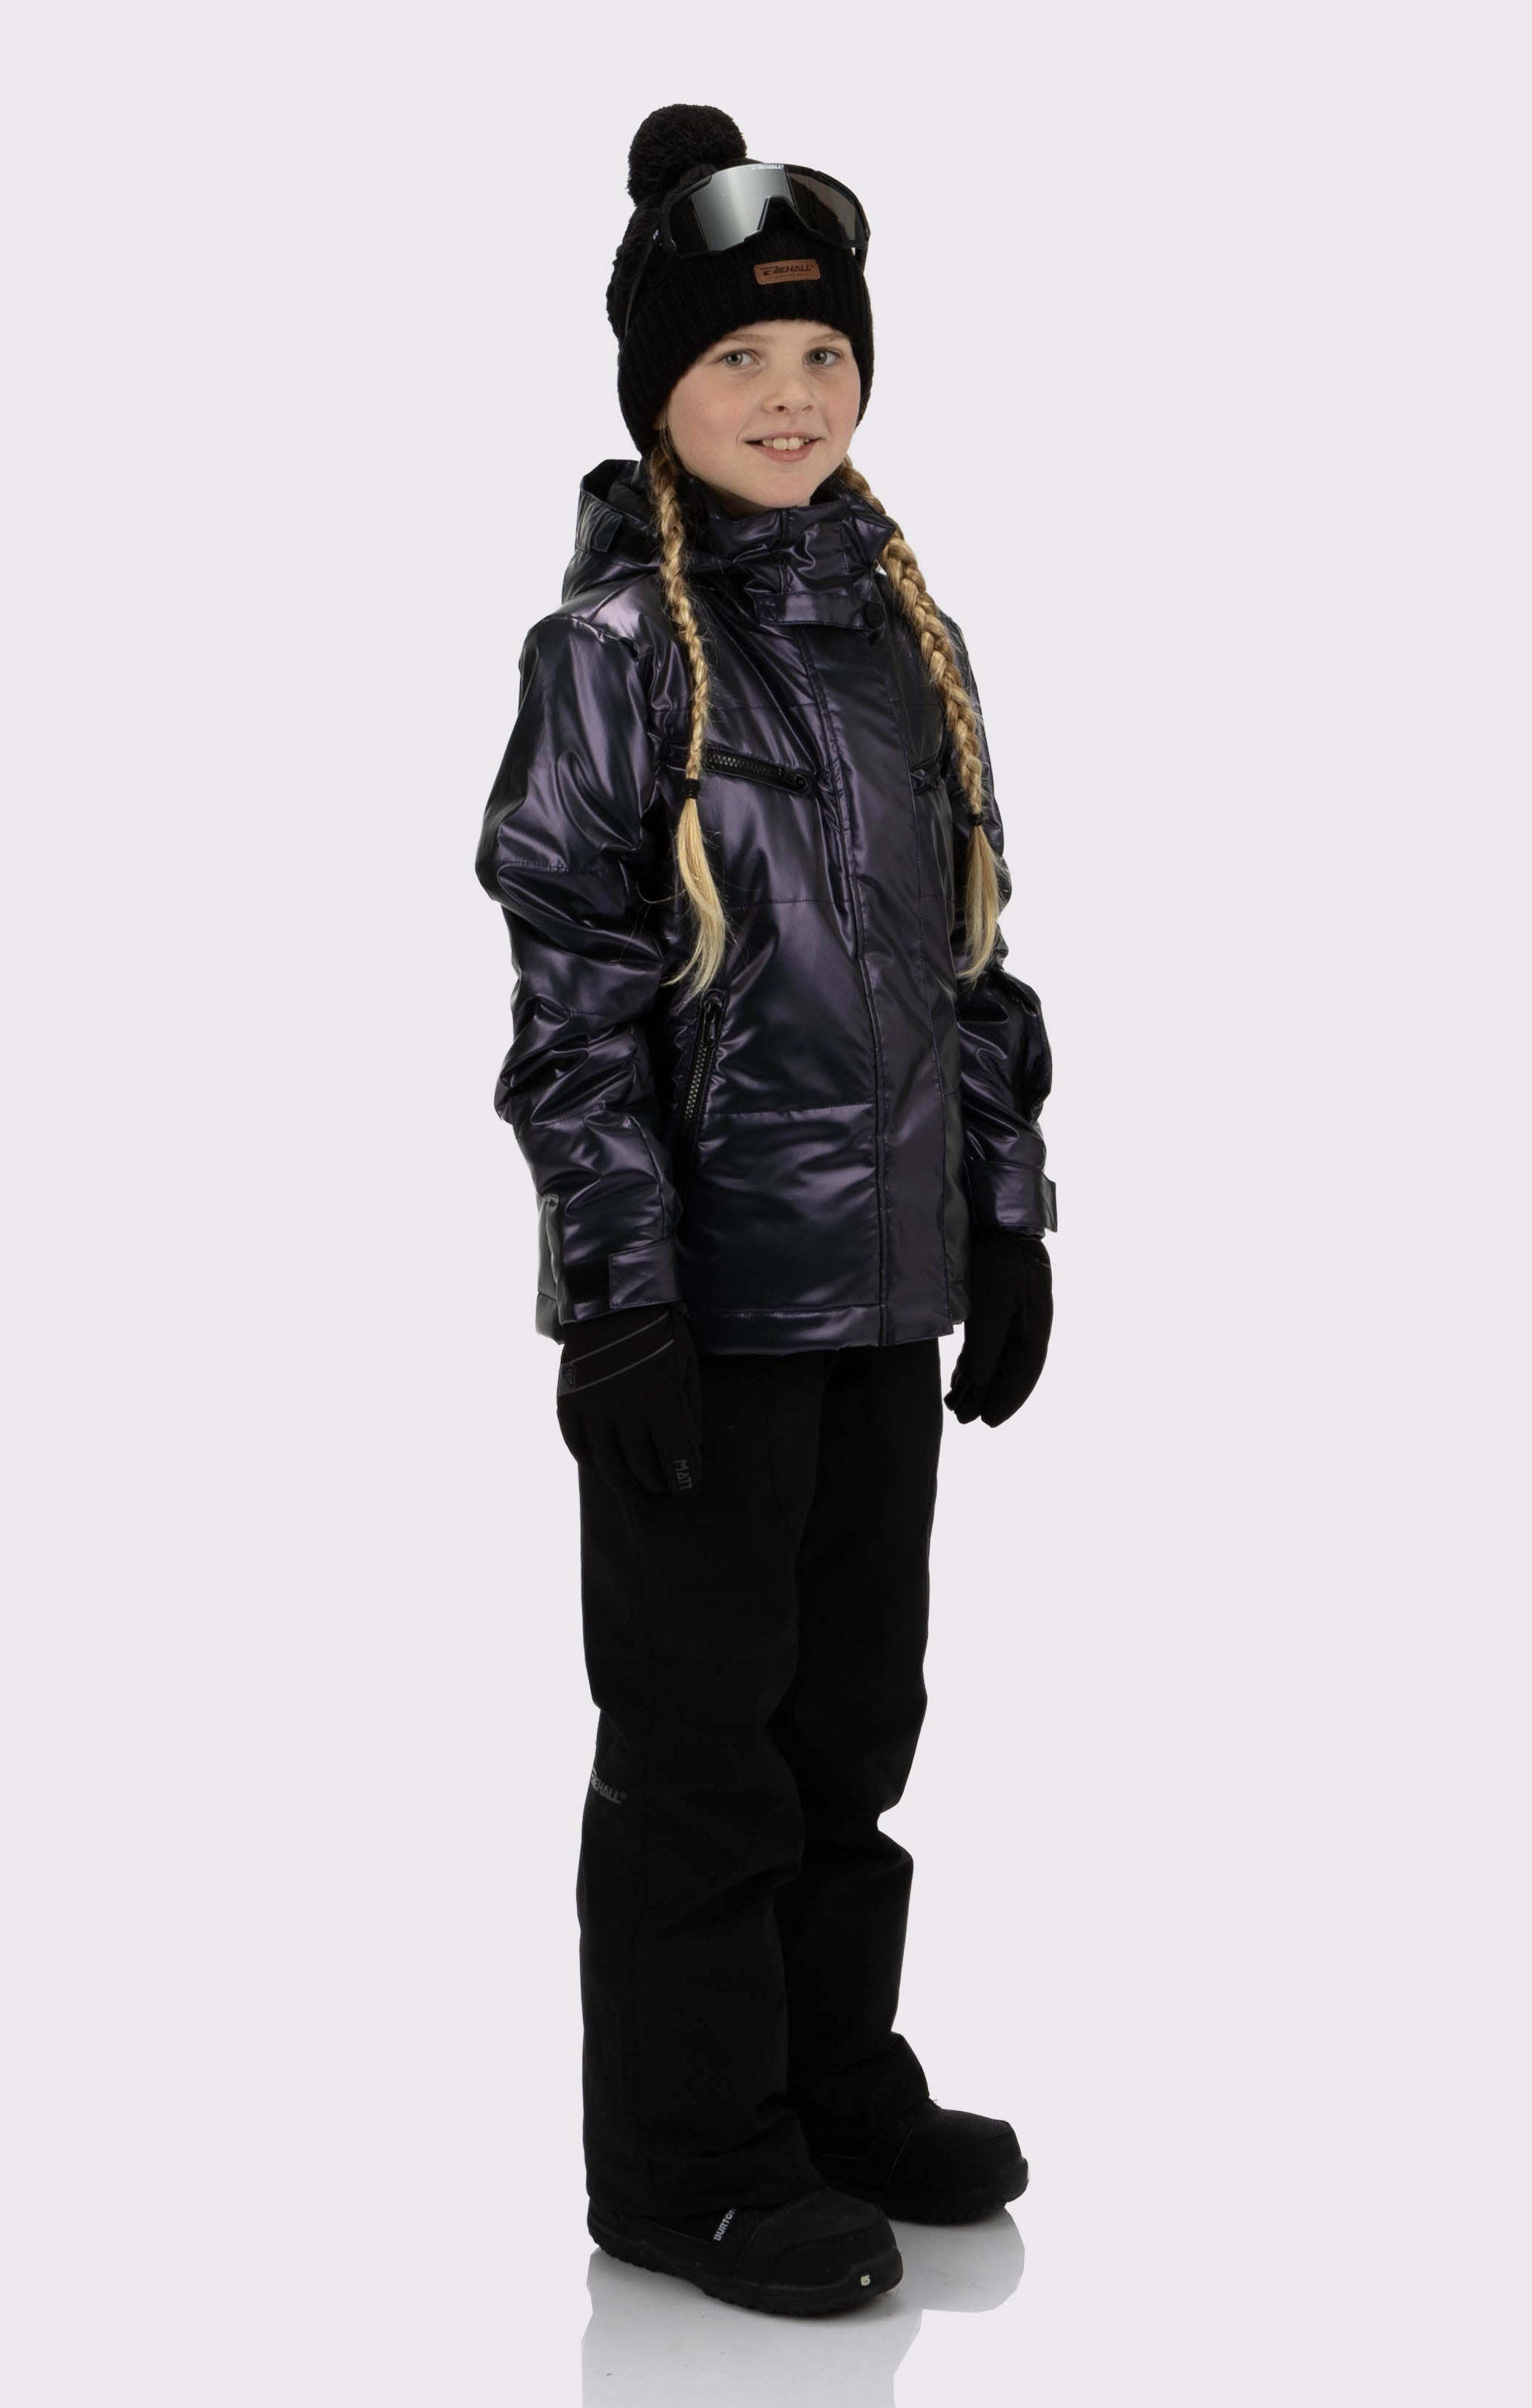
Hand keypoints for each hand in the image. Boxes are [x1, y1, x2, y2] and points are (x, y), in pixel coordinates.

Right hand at [556, 1302, 702, 1497]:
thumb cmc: (659, 1332)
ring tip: (631, 1483)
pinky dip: (588, 1459)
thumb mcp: (686, 1366)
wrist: (614, 1299)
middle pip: (642, 1467)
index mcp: (661, 1405)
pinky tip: (598, 1463)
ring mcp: (594, 1409)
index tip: (687, 1485)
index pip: (676, 1459)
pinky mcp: (571, 1401)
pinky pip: (576, 1443)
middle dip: (656, 1481)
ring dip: (622, 1479)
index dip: (684, 1478)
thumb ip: (687, 1409)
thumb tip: (687, 1446)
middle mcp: (626, 1414)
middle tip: (661, 1485)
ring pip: (607, 1463)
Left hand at [945, 1231, 1052, 1427]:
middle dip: (989, 1396)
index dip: (1009, 1399)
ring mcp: (1011, 1310)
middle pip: (1011, 1368)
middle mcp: (1027, 1319)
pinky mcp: (992, 1300)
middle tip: (965, 1420)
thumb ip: (986, 1346)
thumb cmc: (995, 1255)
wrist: (991, 1211)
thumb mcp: (991, 1303)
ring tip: (955, 1404)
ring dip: (978, 1383)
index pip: (1025, 1370)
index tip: (988, 1423)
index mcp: (1035, 1321)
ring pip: (996, 1357)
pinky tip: (958, 1378)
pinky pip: (986, 1342)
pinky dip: (972, 1363)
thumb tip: (980, 1387)